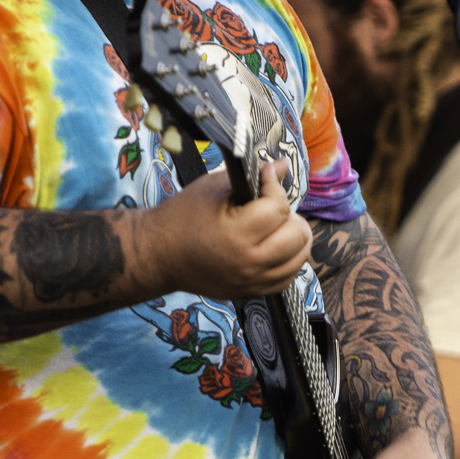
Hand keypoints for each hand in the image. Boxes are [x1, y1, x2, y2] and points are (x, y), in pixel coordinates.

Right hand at [136, 159, 311, 301]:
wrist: (160, 255)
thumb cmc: (183, 217)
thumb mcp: (214, 188)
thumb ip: (252, 177)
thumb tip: (283, 165)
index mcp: (237, 234)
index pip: (279, 208)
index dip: (274, 187)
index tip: (264, 179)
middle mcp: (249, 263)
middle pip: (297, 235)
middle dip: (289, 214)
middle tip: (270, 206)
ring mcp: (253, 282)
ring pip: (299, 258)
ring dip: (293, 237)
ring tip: (275, 226)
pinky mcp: (253, 293)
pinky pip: (288, 277)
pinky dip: (288, 259)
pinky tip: (274, 246)